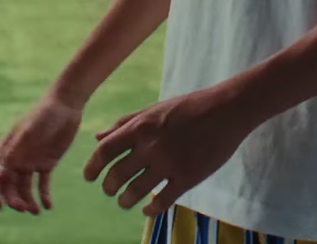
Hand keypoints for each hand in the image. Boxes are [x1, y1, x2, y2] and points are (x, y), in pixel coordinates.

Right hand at [0, 93, 83, 214]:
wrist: (65, 105)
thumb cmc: (42, 115)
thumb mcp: (27, 133)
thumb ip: (13, 152)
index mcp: (5, 150)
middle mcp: (16, 158)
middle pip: (9, 185)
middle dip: (13, 199)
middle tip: (22, 208)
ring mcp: (30, 162)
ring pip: (24, 188)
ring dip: (27, 201)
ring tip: (35, 211)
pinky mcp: (46, 164)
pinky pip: (42, 184)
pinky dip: (43, 196)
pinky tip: (48, 207)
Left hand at [82, 87, 252, 217]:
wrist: (227, 109)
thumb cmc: (190, 106)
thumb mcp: (154, 109)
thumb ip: (125, 123)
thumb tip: (98, 137)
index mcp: (141, 127)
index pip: (105, 151)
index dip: (92, 167)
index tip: (89, 178)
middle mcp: (150, 146)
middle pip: (117, 175)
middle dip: (109, 187)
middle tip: (110, 191)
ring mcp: (169, 163)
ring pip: (136, 191)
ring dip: (125, 200)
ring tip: (125, 201)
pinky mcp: (188, 177)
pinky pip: (162, 201)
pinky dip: (151, 209)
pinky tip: (148, 209)